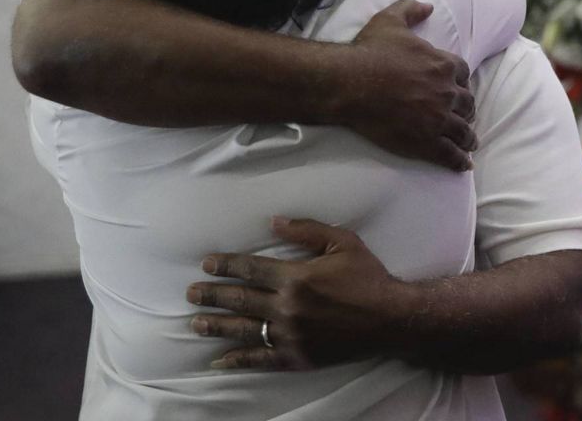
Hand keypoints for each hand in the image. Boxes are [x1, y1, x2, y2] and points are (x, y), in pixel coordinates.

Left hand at [186, 217, 416, 369]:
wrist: (391, 319)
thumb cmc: (368, 277)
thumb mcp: (343, 243)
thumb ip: (307, 230)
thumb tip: (273, 222)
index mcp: (295, 277)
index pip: (250, 269)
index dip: (226, 266)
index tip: (207, 264)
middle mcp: (287, 308)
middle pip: (240, 300)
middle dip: (212, 295)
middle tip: (190, 293)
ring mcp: (290, 336)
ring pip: (244, 330)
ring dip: (216, 326)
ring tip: (195, 323)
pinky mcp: (297, 357)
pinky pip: (261, 359)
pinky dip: (238, 360)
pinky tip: (220, 359)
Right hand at [336, 0, 475, 170]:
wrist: (350, 83)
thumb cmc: (369, 51)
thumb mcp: (390, 20)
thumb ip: (411, 10)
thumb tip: (427, 5)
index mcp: (443, 65)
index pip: (464, 75)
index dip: (461, 83)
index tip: (458, 89)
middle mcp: (447, 93)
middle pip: (467, 104)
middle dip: (466, 110)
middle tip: (463, 117)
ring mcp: (439, 119)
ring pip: (464, 131)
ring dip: (468, 137)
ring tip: (469, 143)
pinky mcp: (427, 142)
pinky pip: (451, 154)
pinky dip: (460, 161)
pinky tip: (464, 165)